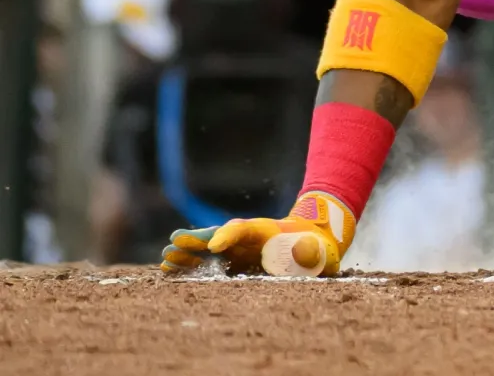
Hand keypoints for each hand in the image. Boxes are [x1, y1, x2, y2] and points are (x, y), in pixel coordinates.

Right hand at [161, 192, 354, 276]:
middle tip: (172, 245)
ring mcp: (240, 250)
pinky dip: (191, 267)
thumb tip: (301, 253)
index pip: (244, 229)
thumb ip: (312, 251)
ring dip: (187, 255)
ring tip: (165, 259)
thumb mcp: (322, 248)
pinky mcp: (234, 263)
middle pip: (219, 237)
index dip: (229, 236)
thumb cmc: (318, 247)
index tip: (214, 246)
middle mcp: (248, 239)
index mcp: (268, 231)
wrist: (313, 243)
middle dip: (196, 242)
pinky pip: (209, 264)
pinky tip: (171, 271)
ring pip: (208, 251)